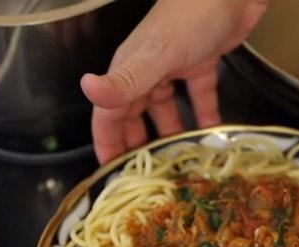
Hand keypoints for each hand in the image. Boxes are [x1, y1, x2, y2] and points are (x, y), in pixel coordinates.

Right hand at [80, 0, 268, 163]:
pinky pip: (199, 100)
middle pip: (134, 117)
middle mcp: (147, 72)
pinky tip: (211, 140)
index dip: (106, 144)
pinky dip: (203, 119)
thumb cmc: (192, 15)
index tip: (110, 174)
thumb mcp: (157, 53)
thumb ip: (125, 78)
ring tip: (178, 166)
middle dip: (136, 146)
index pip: (108, 115)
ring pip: (165, 111)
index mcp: (129, 70)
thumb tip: (87, 89)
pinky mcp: (201, 67)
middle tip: (145, 178)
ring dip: (170, 136)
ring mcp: (174, 69)